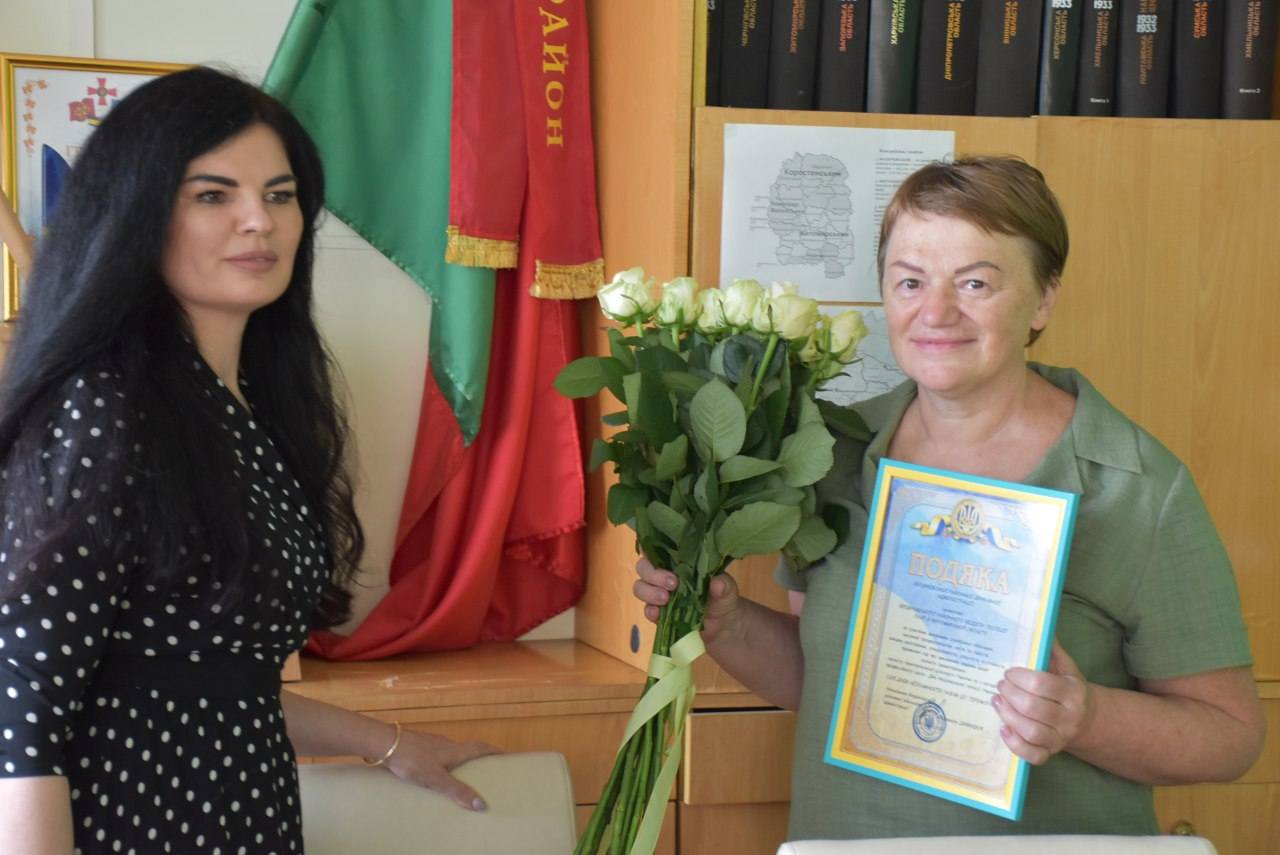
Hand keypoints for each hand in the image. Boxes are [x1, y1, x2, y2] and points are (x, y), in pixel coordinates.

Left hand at [383, 728, 501, 810]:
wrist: (385, 743)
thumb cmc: (413, 760)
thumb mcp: (436, 779)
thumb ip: (457, 791)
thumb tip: (481, 804)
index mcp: (455, 750)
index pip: (480, 747)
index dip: (492, 750)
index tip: (504, 754)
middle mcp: (446, 743)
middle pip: (467, 748)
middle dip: (477, 757)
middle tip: (483, 770)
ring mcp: (431, 742)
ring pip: (450, 750)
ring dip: (459, 759)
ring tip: (459, 774)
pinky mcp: (418, 744)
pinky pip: (437, 753)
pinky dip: (443, 761)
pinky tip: (434, 770)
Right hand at [633, 558, 741, 644]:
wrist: (723, 624)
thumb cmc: (722, 596)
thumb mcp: (727, 588)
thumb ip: (723, 585)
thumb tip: (717, 583)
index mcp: (677, 560)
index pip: (655, 549)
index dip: (651, 551)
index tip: (663, 561)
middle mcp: (663, 574)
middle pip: (643, 567)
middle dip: (653, 575)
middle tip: (672, 584)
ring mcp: (658, 593)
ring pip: (640, 587)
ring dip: (649, 592)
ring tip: (665, 599)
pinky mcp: (658, 613)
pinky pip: (646, 610)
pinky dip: (650, 611)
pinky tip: (658, 613)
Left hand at [993, 640, 1094, 764]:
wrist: (1089, 721)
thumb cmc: (1069, 689)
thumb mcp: (1067, 668)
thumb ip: (1052, 649)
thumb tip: (1039, 625)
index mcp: (1073, 692)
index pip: (1042, 684)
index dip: (1020, 677)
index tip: (1009, 672)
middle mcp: (1069, 717)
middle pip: (1033, 707)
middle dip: (1010, 694)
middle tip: (1000, 685)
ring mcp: (1060, 738)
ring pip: (1031, 731)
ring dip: (1008, 716)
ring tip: (997, 702)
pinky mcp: (1051, 753)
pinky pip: (1033, 755)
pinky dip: (1015, 744)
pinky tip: (1003, 728)